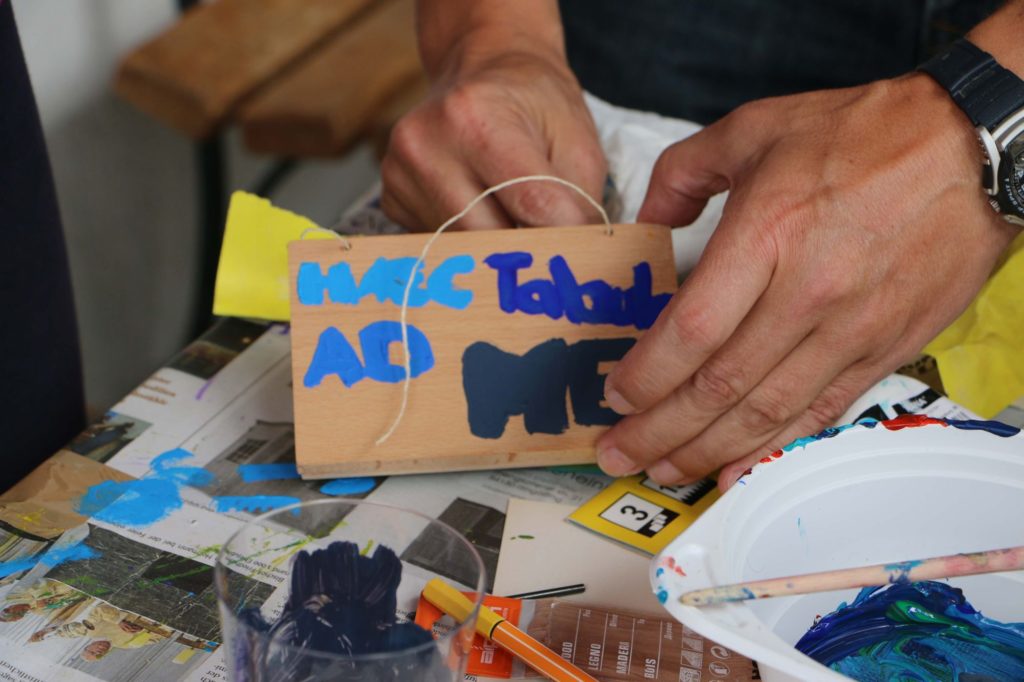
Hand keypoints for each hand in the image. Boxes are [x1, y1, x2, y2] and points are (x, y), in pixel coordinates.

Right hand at [381, 48, 606, 230]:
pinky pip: (439, 244)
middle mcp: (425, 144)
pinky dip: (467, 241)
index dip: (564, 236)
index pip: (531, 206)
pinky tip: (478, 207)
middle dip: (526, 249)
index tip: (580, 250)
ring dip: (495, 247)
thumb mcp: (577, 140)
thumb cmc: (535, 105)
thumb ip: (580, 202)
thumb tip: (575, 259)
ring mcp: (399, 173)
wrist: (483, 70)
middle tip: (550, 243)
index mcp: (476, 117)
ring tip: (512, 213)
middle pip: (490, 237)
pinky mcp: (391, 199)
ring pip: (463, 249)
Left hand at [597, 74, 1018, 489]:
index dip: (648, 374)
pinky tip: (733, 470)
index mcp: (767, 233)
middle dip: (659, 431)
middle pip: (719, 386)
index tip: (615, 394)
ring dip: (705, 451)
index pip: (693, 330)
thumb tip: (649, 219)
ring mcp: (850, 329)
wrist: (968, 148)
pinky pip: (818, 413)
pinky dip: (771, 448)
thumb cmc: (863, 135)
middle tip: (618, 454)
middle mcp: (807, 292)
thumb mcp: (754, 128)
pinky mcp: (883, 349)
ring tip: (662, 472)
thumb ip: (684, 173)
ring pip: (765, 412)